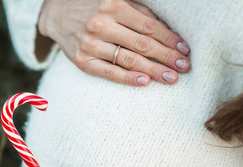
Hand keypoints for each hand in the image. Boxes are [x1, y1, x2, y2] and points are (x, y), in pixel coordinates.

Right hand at [38, 0, 190, 85]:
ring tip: (171, 78)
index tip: (184, 49)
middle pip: (142, 44)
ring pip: (128, 60)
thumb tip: (167, 32)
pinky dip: (127, 78)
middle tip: (184, 67)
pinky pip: (108, 72)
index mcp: (113, 5)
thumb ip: (138, 13)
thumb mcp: (115, 1)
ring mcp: (90, 44)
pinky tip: (144, 82)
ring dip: (153, 70)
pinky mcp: (82, 60)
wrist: (57, 14)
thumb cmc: (93, 7)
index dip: (169, 39)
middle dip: (166, 57)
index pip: (149, 26)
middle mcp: (101, 24)